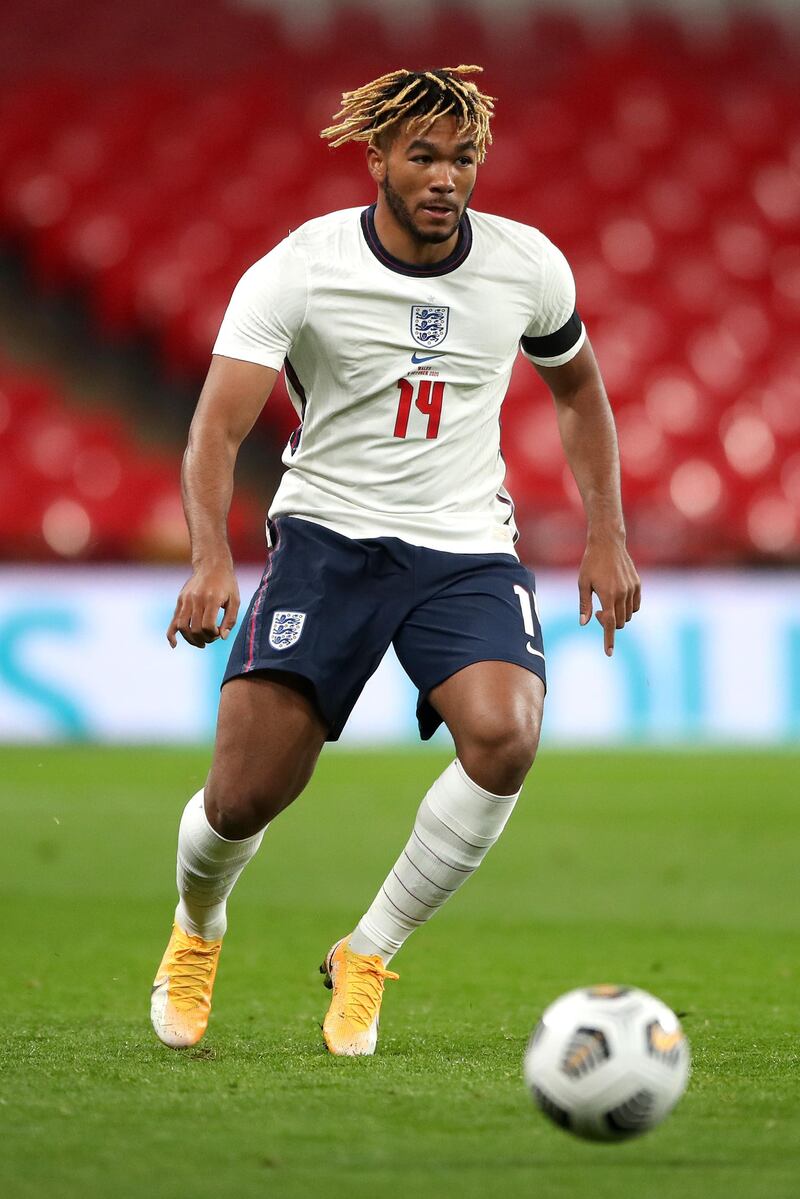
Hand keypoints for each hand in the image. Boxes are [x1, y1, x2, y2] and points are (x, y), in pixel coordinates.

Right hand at [167, 562, 239, 648]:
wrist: (212, 564)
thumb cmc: (227, 584)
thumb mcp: (235, 600)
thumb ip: (230, 620)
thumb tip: (222, 637)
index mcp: (212, 599)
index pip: (208, 626)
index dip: (213, 634)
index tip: (219, 632)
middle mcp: (197, 600)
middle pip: (196, 629)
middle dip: (204, 639)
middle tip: (212, 638)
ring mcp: (186, 600)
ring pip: (182, 627)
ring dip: (191, 640)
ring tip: (200, 643)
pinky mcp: (180, 600)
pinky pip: (173, 620)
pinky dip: (172, 634)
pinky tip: (175, 645)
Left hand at [578, 537, 640, 656]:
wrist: (608, 544)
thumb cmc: (591, 563)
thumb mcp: (582, 583)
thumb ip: (584, 604)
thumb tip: (583, 623)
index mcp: (607, 595)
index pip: (609, 623)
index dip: (608, 639)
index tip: (609, 653)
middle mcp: (622, 594)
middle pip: (619, 622)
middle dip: (608, 622)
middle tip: (596, 610)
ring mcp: (632, 589)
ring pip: (628, 615)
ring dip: (618, 615)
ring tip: (606, 601)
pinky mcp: (638, 584)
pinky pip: (636, 606)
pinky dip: (628, 608)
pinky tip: (618, 599)